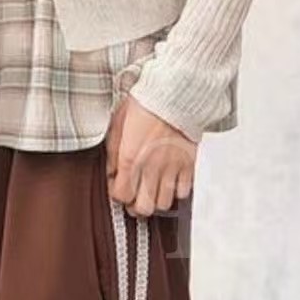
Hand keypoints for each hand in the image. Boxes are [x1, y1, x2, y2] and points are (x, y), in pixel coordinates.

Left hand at [106, 97, 197, 217]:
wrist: (176, 90)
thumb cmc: (147, 102)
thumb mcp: (118, 124)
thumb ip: (113, 153)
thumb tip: (112, 172)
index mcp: (130, 159)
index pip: (121, 196)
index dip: (118, 194)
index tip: (119, 186)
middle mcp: (150, 168)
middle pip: (143, 209)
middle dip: (136, 206)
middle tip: (135, 196)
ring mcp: (171, 168)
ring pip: (163, 204)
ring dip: (156, 199)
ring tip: (153, 189)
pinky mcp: (188, 165)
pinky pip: (183, 192)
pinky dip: (176, 191)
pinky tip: (171, 182)